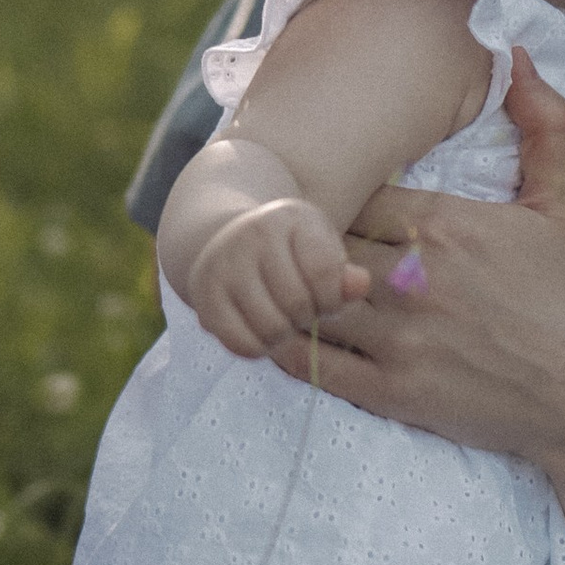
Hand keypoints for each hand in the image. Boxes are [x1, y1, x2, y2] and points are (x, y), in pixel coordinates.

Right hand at [188, 196, 368, 356]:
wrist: (225, 238)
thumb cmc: (287, 250)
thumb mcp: (319, 248)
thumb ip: (342, 271)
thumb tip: (361, 284)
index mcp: (289, 216)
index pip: (324, 274)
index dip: (332, 299)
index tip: (326, 297)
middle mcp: (250, 234)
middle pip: (298, 304)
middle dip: (308, 316)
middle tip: (301, 308)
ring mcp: (222, 265)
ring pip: (271, 328)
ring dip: (285, 334)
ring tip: (283, 317)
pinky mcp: (204, 296)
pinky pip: (242, 344)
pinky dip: (260, 347)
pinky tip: (262, 330)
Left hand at [272, 52, 564, 466]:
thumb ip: (546, 123)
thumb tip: (516, 55)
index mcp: (444, 223)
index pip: (356, 195)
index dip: (345, 201)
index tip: (347, 212)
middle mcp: (412, 276)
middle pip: (324, 243)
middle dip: (315, 245)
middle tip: (307, 249)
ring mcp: (398, 337)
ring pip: (309, 298)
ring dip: (296, 290)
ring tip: (290, 287)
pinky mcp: (391, 390)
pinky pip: (314, 363)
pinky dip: (288, 345)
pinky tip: (285, 333)